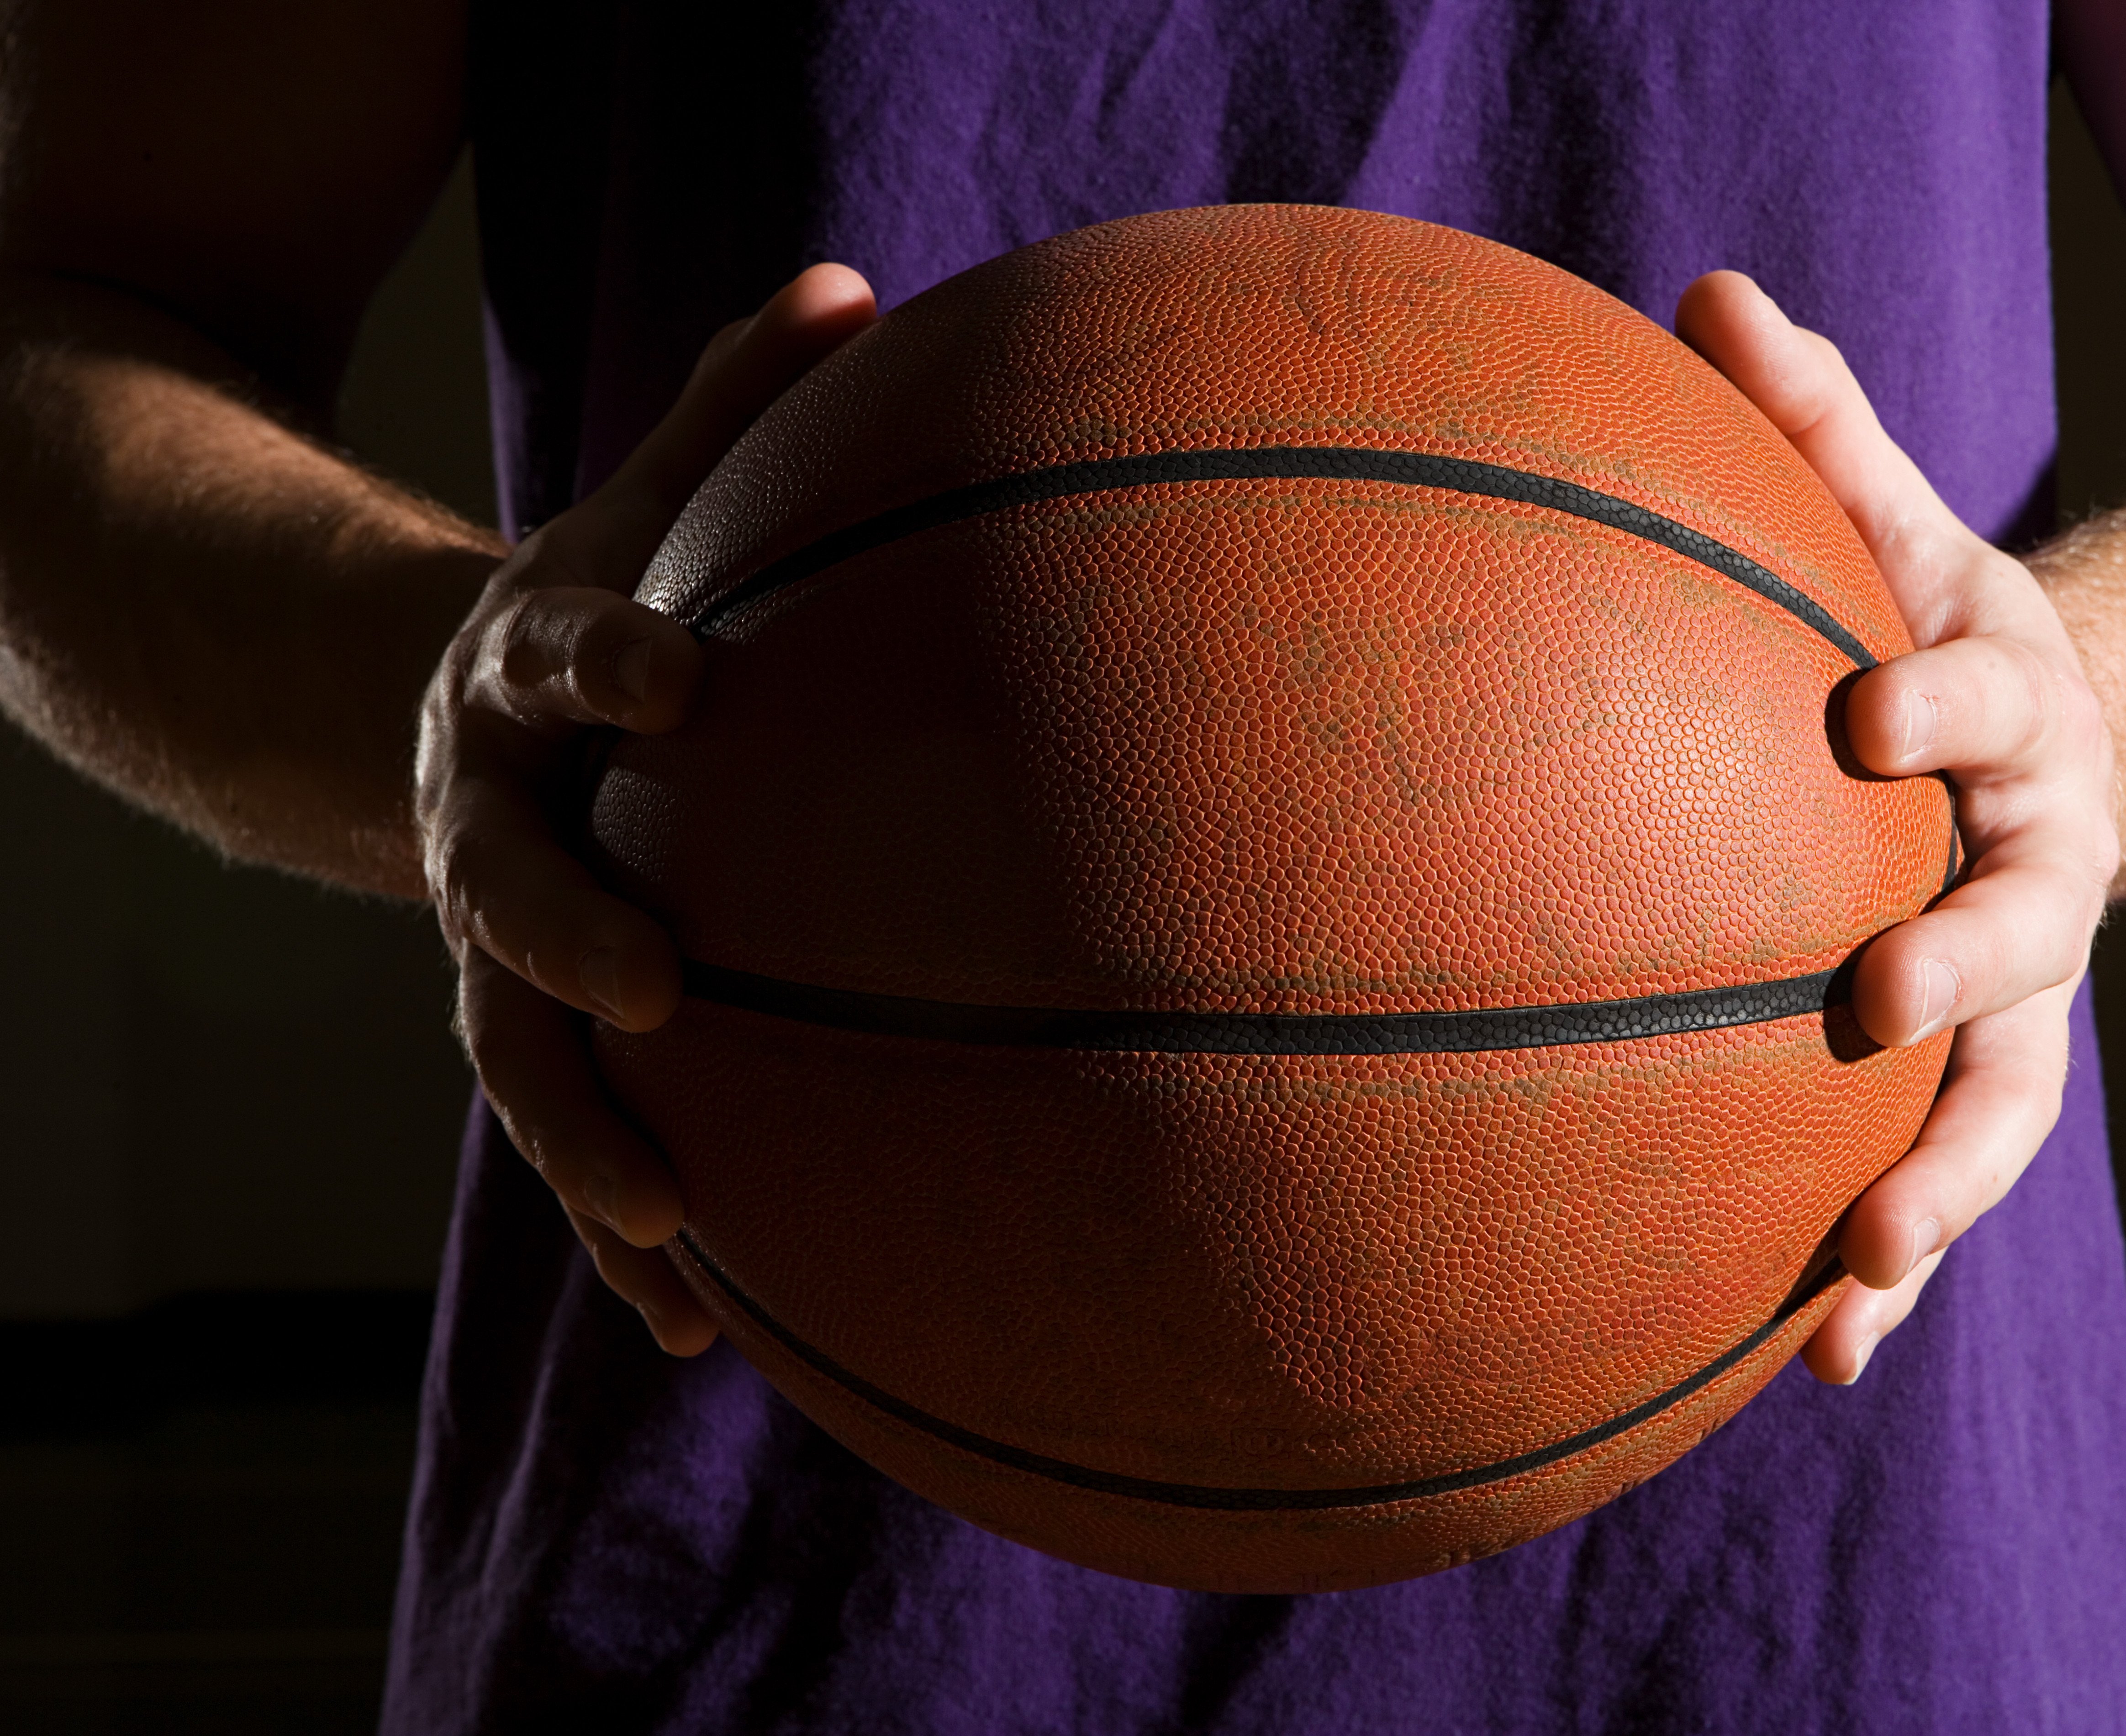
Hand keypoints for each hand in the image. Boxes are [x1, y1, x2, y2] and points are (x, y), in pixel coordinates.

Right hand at [414, 265, 880, 1354]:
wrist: (456, 710)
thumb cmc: (608, 605)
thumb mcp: (647, 500)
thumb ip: (739, 404)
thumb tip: (858, 283)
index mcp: (527, 677)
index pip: (562, 657)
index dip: (611, 664)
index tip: (684, 680)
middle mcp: (488, 820)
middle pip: (502, 888)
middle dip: (566, 934)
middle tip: (654, 985)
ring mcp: (490, 941)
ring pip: (513, 1055)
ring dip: (586, 1146)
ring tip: (668, 1235)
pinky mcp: (525, 1027)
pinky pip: (568, 1137)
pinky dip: (626, 1233)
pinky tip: (703, 1326)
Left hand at [1676, 272, 2121, 1384]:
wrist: (2039, 748)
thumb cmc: (1915, 627)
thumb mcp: (1885, 522)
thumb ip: (1809, 423)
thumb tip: (1703, 295)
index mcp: (2010, 715)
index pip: (1989, 698)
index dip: (1939, 704)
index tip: (1865, 715)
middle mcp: (2039, 863)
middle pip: (2030, 931)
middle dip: (1965, 968)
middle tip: (1879, 1004)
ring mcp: (2019, 986)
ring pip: (2008, 1101)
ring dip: (1938, 1186)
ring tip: (1857, 1277)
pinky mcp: (1976, 1070)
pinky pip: (1941, 1173)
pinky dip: (1891, 1264)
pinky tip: (1813, 1357)